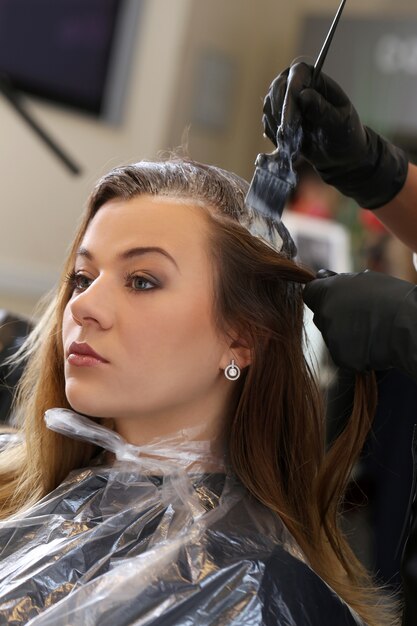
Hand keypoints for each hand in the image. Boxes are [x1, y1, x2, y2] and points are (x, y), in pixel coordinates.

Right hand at [263, 62, 407, 208]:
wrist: (339, 157)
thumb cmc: (345, 135)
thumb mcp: (340, 122)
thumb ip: (322, 109)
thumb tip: (303, 94)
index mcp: (317, 79)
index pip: (296, 75)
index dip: (289, 95)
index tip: (289, 121)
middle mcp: (299, 86)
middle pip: (277, 87)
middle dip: (280, 112)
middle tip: (288, 134)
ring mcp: (287, 103)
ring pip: (269, 106)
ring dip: (277, 125)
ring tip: (293, 140)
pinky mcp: (279, 120)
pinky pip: (268, 123)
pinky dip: (275, 135)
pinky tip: (289, 143)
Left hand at [303, 270, 416, 373]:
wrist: (409, 325)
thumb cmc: (391, 297)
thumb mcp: (364, 279)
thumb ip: (338, 281)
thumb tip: (321, 276)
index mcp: (325, 292)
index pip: (310, 293)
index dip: (322, 295)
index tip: (336, 296)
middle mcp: (323, 315)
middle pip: (321, 315)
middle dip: (334, 315)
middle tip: (360, 314)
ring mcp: (330, 338)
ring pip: (332, 336)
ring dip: (345, 333)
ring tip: (370, 328)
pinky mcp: (340, 357)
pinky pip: (343, 353)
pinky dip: (354, 350)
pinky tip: (372, 342)